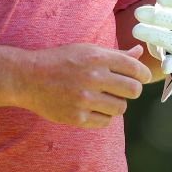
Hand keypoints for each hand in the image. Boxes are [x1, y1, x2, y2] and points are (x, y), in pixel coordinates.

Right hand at [15, 44, 150, 128]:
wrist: (28, 77)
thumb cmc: (60, 61)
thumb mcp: (87, 50)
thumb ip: (115, 54)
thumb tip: (139, 52)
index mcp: (97, 58)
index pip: (135, 69)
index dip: (143, 75)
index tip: (140, 78)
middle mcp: (93, 78)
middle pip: (133, 90)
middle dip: (131, 90)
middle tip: (122, 89)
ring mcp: (85, 99)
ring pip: (120, 108)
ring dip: (116, 104)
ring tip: (104, 99)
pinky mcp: (77, 117)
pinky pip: (105, 122)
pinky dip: (103, 116)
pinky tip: (93, 108)